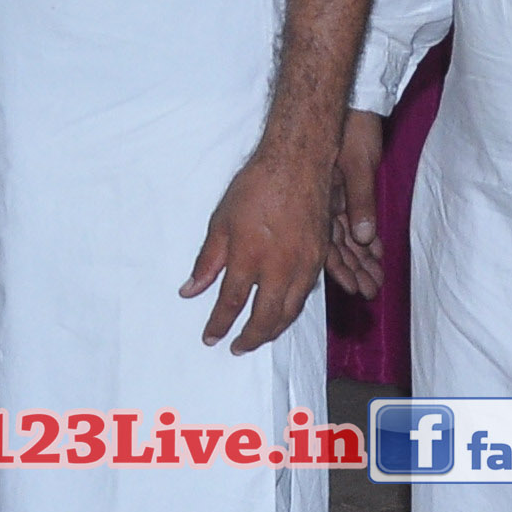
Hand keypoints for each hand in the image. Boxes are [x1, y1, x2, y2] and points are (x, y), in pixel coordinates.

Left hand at [183, 133, 334, 353]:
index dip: (219, 325)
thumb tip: (190, 291)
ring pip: (289, 311)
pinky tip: (281, 312)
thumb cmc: (255, 187)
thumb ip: (208, 261)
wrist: (298, 163)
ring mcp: (304, 264)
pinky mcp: (320, 258)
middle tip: (237, 348)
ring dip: (273, 329)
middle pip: (265, 317)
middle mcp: (279, 267)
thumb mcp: (221, 222)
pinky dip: (291, 309)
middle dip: (250, 338)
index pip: (231, 303)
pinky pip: (305, 294)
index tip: (210, 338)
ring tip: (258, 337)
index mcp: (249, 257)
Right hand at [323, 106, 387, 298]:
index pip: (329, 244)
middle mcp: (326, 204)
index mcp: (323, 200)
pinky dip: (367, 237)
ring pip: (347, 236)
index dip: (341, 268)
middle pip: (338, 246)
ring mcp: (336, 198)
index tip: (355, 288)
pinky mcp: (347, 191)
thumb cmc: (354, 131)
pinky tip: (376, 252)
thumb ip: (361, 202)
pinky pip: (355, 220)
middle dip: (354, 269)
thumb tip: (363, 237)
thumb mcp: (359, 166)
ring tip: (376, 279)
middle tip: (370, 291)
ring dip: (361, 258)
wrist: (353, 106)